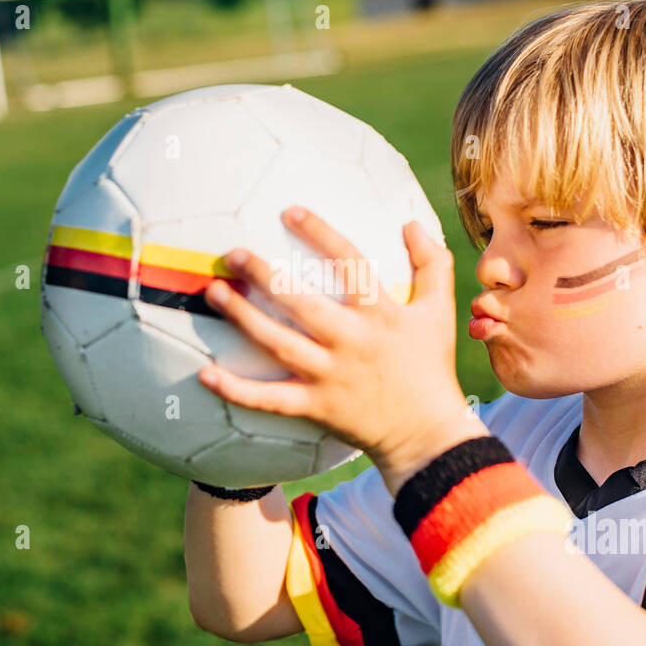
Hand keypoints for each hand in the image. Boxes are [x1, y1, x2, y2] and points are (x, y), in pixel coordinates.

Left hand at [196, 206, 486, 494]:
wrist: (427, 434)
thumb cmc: (431, 366)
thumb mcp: (440, 311)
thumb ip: (431, 264)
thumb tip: (412, 221)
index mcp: (381, 314)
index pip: (350, 264)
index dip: (320, 234)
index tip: (289, 211)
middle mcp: (352, 342)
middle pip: (301, 303)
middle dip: (264, 276)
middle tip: (232, 254)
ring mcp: (330, 376)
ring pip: (279, 344)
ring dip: (243, 318)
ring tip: (214, 292)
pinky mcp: (316, 407)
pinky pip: (269, 400)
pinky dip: (236, 390)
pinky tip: (205, 373)